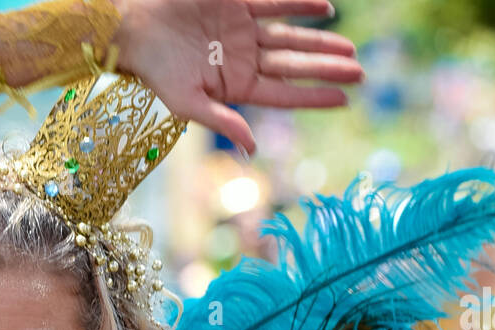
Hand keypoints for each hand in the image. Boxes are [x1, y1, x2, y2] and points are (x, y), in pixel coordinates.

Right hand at [113, 0, 361, 153]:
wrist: (134, 29)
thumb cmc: (155, 71)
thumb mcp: (187, 103)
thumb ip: (222, 122)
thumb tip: (252, 150)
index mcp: (236, 86)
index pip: (283, 94)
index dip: (313, 96)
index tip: (344, 100)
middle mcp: (244, 59)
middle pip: (293, 65)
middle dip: (326, 68)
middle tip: (360, 73)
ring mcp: (242, 30)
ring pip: (290, 37)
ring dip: (320, 41)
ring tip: (351, 49)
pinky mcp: (236, 2)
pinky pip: (274, 1)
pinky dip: (299, 4)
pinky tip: (327, 9)